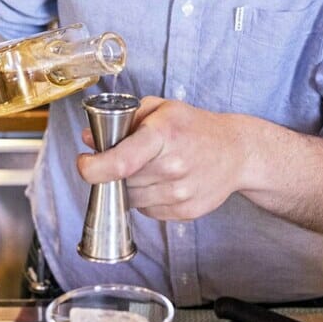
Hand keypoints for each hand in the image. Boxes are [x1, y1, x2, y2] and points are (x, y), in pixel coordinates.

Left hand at [77, 96, 246, 220]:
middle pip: (121, 181)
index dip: (93, 167)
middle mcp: (172, 166)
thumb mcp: (162, 109)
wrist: (237, 152)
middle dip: (113, 171)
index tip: (84, 163)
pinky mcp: (185, 212)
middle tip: (123, 157)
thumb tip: (89, 138)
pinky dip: (147, 198)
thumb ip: (124, 121)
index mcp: (164, 135)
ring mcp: (180, 193)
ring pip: (131, 199)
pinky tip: (162, 181)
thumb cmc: (196, 127)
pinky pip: (148, 211)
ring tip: (148, 168)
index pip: (121, 161)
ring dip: (130, 186)